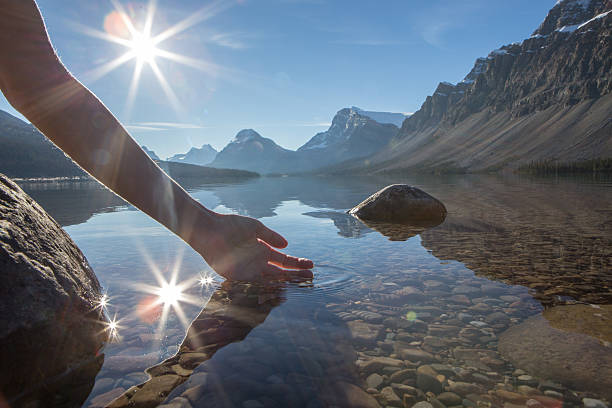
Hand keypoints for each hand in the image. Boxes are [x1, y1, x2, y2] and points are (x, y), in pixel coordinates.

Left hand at [194, 213, 312, 280]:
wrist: (210, 230)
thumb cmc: (231, 226)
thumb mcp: (255, 228)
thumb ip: (270, 236)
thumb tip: (286, 245)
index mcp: (263, 250)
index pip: (284, 260)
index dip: (297, 263)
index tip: (311, 265)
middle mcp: (257, 263)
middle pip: (280, 273)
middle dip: (295, 275)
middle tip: (311, 278)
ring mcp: (248, 271)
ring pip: (270, 281)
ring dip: (284, 284)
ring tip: (300, 284)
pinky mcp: (237, 277)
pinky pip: (254, 285)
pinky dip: (266, 288)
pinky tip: (279, 290)